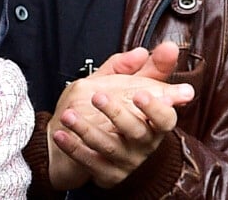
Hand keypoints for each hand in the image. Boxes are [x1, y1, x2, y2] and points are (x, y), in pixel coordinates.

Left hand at [48, 42, 193, 189]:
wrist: (79, 142)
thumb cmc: (104, 109)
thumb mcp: (116, 83)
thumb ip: (130, 66)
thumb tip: (146, 51)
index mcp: (152, 120)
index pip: (166, 118)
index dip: (157, 108)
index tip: (141, 94)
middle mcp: (144, 143)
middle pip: (139, 132)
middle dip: (118, 113)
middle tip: (98, 96)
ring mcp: (126, 161)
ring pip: (110, 147)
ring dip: (87, 129)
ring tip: (68, 114)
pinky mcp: (107, 175)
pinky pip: (90, 162)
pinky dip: (74, 148)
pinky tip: (62, 133)